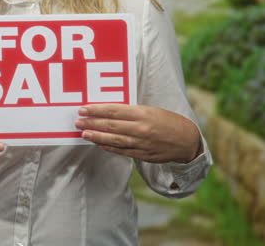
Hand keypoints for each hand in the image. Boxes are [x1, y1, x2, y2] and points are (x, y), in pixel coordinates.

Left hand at [75, 104, 200, 162]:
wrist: (186, 141)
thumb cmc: (167, 121)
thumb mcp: (150, 110)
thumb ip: (131, 111)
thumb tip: (109, 111)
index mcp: (142, 113)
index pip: (114, 111)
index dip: (96, 110)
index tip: (83, 109)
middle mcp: (140, 128)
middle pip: (111, 125)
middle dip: (92, 123)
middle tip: (77, 121)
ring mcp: (141, 143)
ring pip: (114, 139)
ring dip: (96, 136)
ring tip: (84, 133)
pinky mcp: (142, 155)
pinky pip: (122, 151)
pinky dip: (109, 147)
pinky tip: (98, 144)